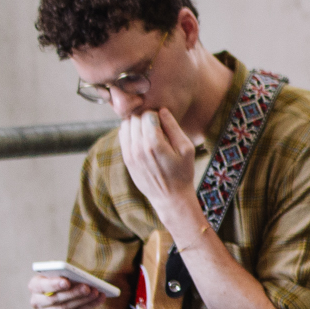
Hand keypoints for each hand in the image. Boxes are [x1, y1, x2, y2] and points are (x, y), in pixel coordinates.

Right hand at [29, 273, 104, 308]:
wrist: (70, 307)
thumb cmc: (67, 287)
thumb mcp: (67, 279)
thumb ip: (69, 278)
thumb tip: (82, 280)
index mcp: (35, 285)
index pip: (40, 285)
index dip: (53, 284)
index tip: (67, 282)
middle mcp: (36, 300)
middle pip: (54, 298)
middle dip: (73, 292)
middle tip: (88, 287)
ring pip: (64, 307)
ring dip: (83, 300)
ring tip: (96, 292)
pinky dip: (88, 306)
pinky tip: (99, 299)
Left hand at [119, 107, 204, 232]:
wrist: (170, 198)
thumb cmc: (183, 173)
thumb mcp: (187, 149)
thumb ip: (173, 128)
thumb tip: (162, 111)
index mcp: (154, 144)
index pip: (148, 114)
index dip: (158, 115)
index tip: (165, 123)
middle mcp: (138, 147)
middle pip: (136, 118)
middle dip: (146, 118)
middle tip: (158, 127)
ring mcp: (130, 153)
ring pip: (127, 124)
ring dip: (137, 124)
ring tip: (149, 133)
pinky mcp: (126, 158)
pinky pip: (123, 135)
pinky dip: (131, 132)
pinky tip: (142, 139)